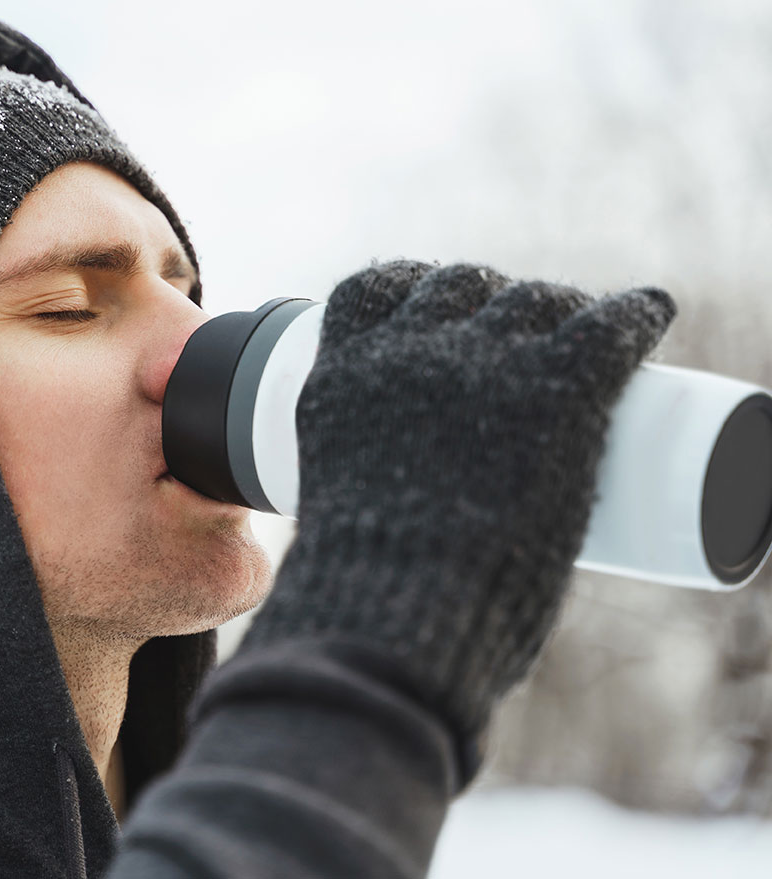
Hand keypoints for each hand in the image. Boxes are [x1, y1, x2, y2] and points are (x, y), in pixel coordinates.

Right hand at [240, 260, 676, 771]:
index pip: (369, 290)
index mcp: (343, 377)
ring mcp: (481, 360)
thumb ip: (380, 510)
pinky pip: (609, 323)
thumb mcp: (344, 522)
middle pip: (458, 285)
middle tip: (521, 328)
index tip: (430, 301)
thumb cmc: (369, 598)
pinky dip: (635, 315)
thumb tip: (424, 551)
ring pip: (531, 299)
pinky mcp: (557, 383)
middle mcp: (407, 351)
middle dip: (488, 298)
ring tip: (583, 327)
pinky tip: (649, 315)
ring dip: (556, 305)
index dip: (406, 285)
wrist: (399, 608)